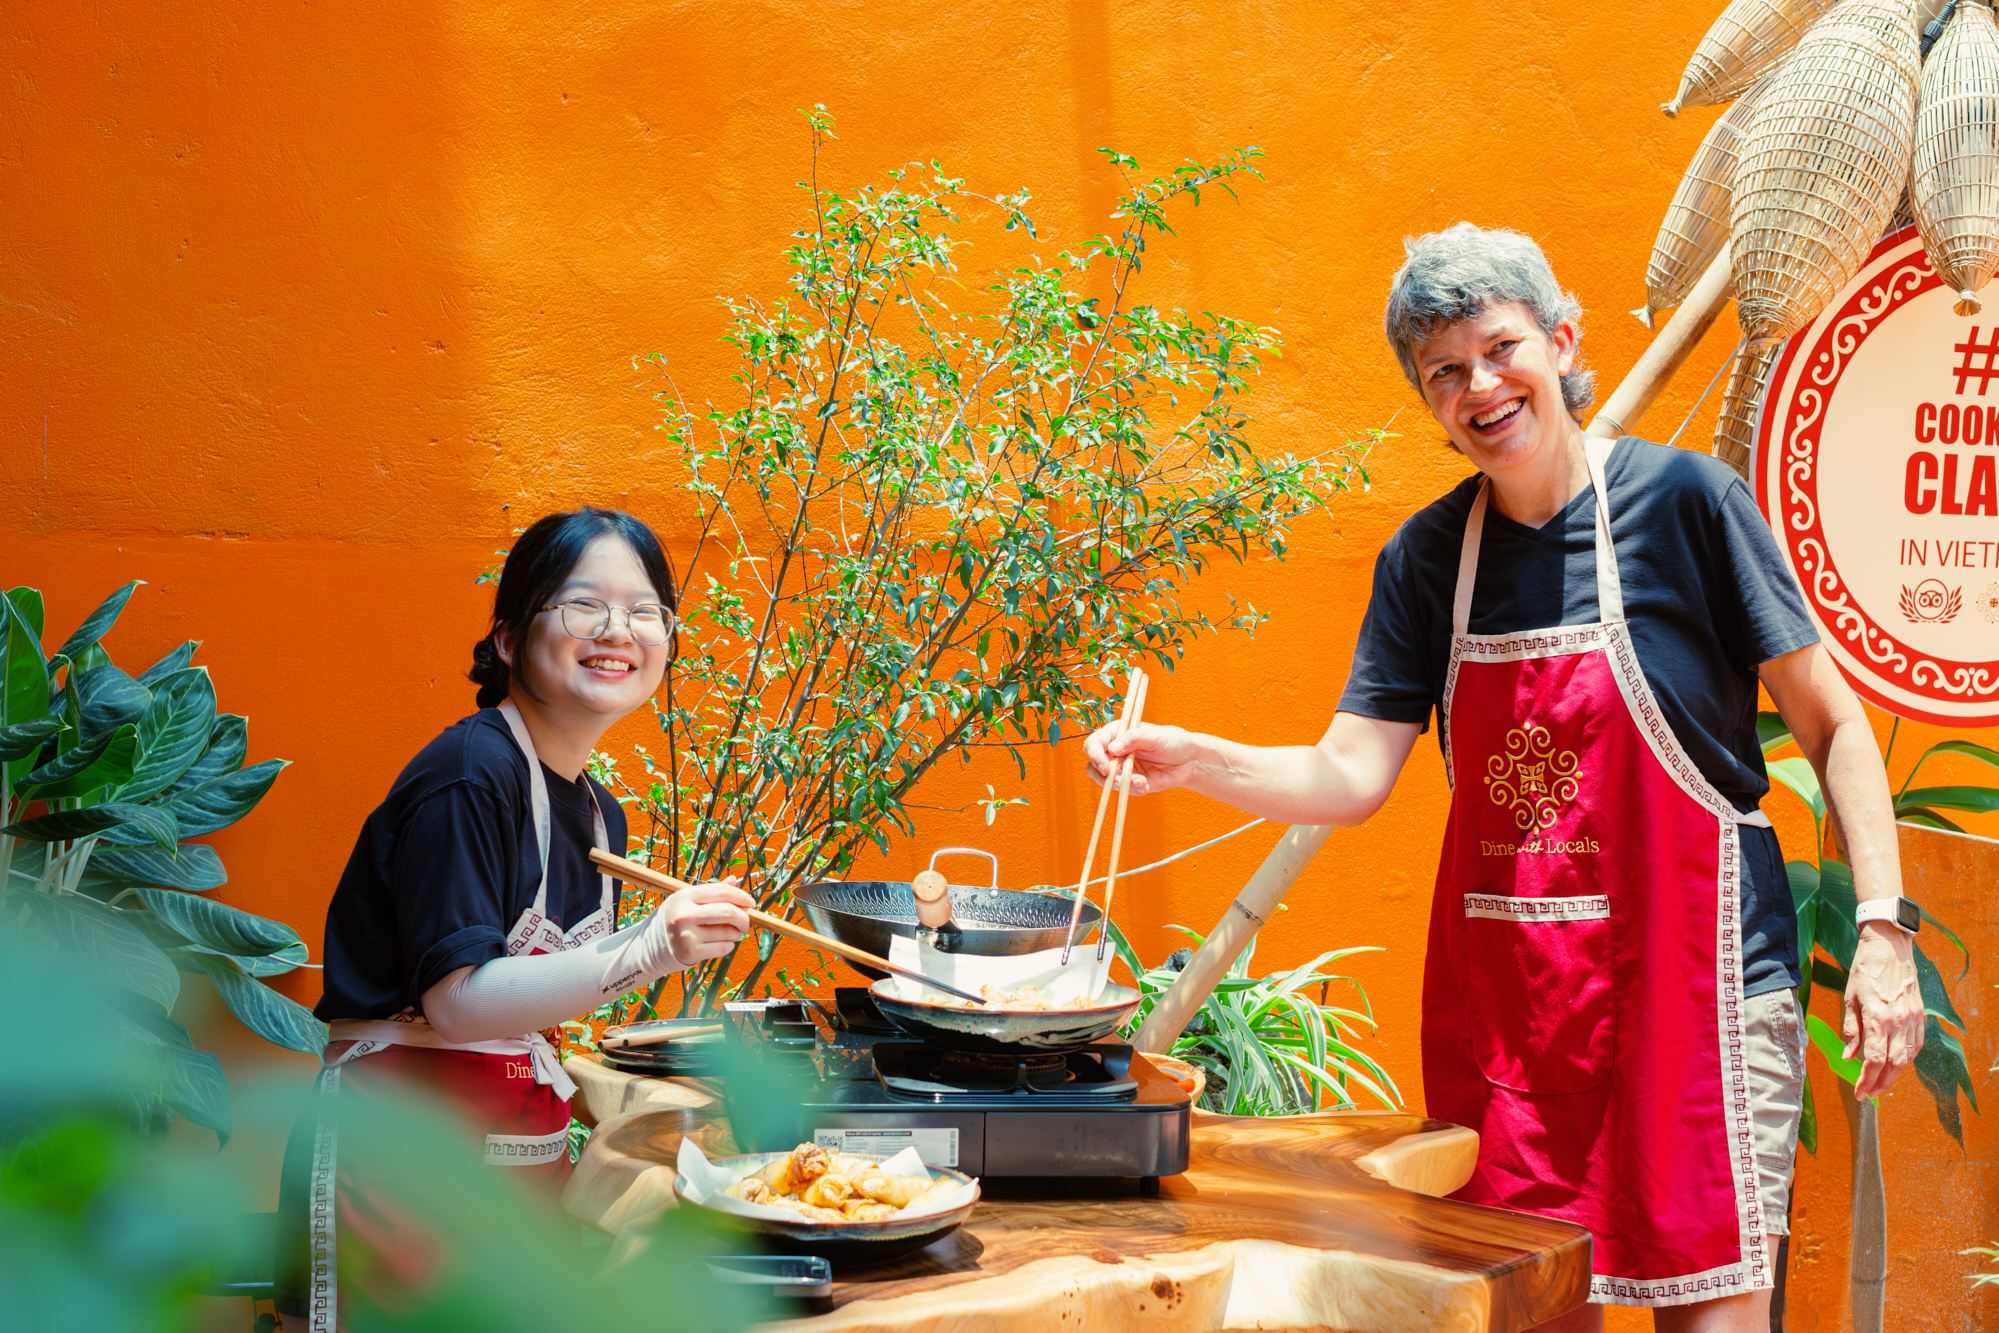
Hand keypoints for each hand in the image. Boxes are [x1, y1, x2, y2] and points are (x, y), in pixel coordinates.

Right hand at [662, 878, 753, 964]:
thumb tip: (734, 879)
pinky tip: (723, 943)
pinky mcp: (690, 953)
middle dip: (743, 917)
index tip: (751, 903)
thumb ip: (713, 891)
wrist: (654, 944)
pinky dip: (729, 945)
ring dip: (736, 933)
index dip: (741, 896)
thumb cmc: (679, 917)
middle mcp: (683, 915)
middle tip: (746, 922)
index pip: (721, 891)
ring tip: (731, 933)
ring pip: (728, 932)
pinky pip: (723, 947)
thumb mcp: (690, 900)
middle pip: (727, 912)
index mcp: (684, 896)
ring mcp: (686, 935)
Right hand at [1083, 720, 1204, 796]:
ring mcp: (1121, 768)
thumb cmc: (1173, 742)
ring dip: (1121, 784)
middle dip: (1106, 776)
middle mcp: (1115, 751)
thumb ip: (1133, 739)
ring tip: (1142, 783)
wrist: (1189, 762)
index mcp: (1117, 733)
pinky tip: (1146, 785)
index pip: (1094, 743)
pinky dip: (1132, 790)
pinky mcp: (1129, 782)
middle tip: (1122, 780)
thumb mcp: (1155, 736)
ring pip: (1105, 781)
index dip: (1095, 755)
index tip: (1105, 767)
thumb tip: (1112, 748)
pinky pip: (1122, 790)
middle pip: (1093, 765)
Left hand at [1844, 922, 1924, 1098]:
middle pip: (1894, 1064)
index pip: (1874, 1059)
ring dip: (1895, 1074)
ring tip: (1880, 1083)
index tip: (1859, 1092)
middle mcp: (1898, 1021)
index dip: (1866, 1080)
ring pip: (1907, 1057)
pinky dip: (1906, 1058)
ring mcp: (1912, 1018)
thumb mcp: (1849, 998)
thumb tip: (1848, 1056)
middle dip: (1881, 1083)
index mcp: (1877, 1017)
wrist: (1889, 947)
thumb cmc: (1864, 970)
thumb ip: (1850, 1030)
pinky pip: (1916, 1044)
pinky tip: (1896, 1063)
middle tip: (1869, 1094)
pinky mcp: (1920, 1015)